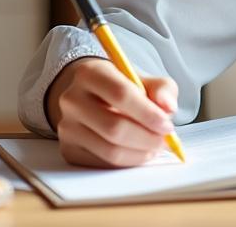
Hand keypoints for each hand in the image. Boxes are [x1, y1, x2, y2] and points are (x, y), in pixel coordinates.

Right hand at [45, 57, 178, 167]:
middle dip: (147, 138)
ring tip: (154, 147)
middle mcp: (72, 99)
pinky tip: (138, 152)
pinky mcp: (68, 149)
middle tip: (164, 140)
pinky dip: (127, 162)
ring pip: (110, 151)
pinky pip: (103, 164)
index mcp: (90, 73)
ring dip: (140, 154)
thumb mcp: (145, 79)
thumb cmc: (122, 88)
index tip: (167, 125)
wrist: (91, 97)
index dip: (148, 114)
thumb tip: (168, 108)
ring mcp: (67, 126)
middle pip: (114, 128)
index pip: (121, 94)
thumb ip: (163, 89)